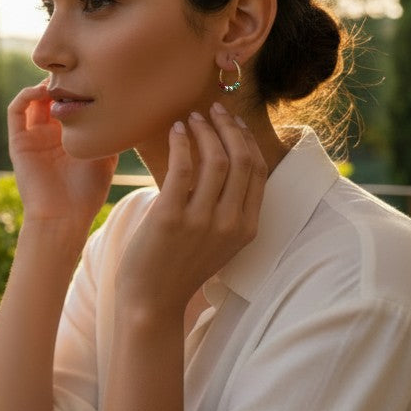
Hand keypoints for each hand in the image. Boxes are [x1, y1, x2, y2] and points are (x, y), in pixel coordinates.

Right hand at [7, 82, 115, 228]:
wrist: (64, 217)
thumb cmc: (87, 193)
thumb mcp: (106, 157)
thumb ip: (110, 132)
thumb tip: (126, 106)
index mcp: (69, 138)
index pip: (70, 103)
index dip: (77, 87)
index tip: (91, 75)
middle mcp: (49, 135)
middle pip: (50, 98)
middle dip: (61, 82)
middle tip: (74, 71)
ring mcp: (32, 137)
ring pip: (32, 100)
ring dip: (42, 86)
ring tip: (57, 80)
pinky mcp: (18, 142)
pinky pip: (15, 111)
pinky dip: (25, 96)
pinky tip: (40, 91)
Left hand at [116, 102, 268, 317]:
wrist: (152, 301)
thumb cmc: (180, 267)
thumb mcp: (218, 241)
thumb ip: (228, 209)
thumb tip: (226, 164)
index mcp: (247, 227)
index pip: (258, 171)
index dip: (246, 140)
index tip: (233, 122)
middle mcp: (230, 223)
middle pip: (241, 159)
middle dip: (229, 127)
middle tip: (214, 109)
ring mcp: (202, 221)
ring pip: (215, 160)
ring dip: (205, 130)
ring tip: (192, 117)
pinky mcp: (171, 217)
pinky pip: (182, 168)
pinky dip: (181, 143)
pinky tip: (176, 131)